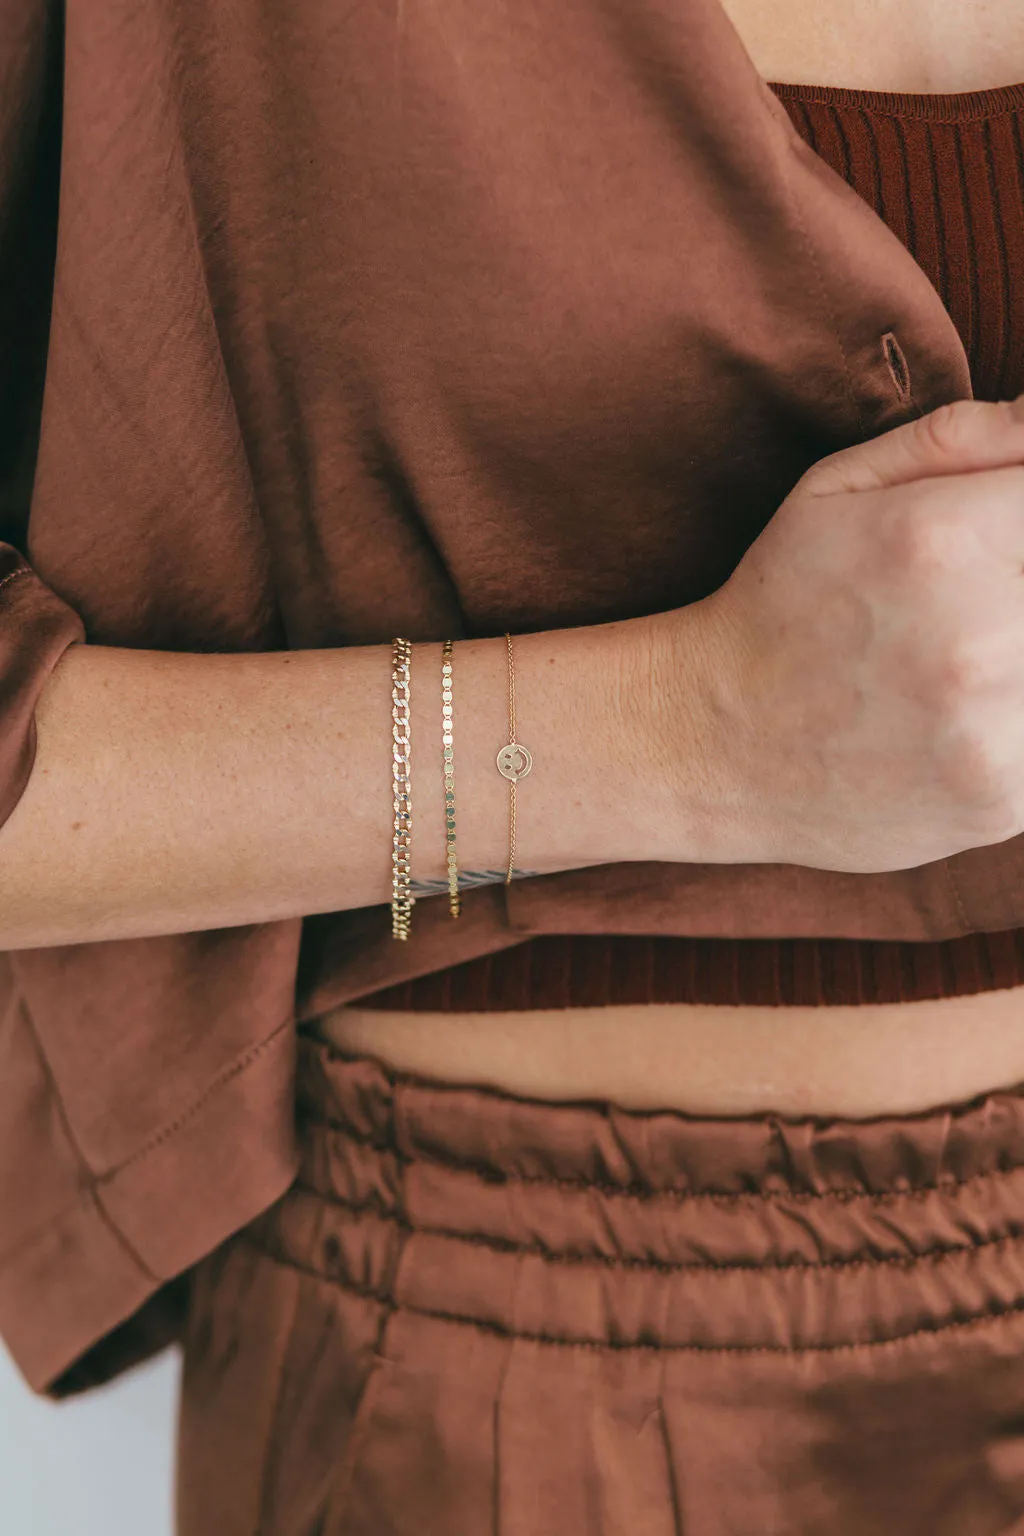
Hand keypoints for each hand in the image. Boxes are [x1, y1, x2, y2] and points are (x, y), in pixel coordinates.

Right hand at [650, 397, 1023, 873]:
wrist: (708, 743)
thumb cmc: (780, 604)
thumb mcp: (837, 489)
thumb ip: (959, 440)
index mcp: (941, 539)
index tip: (1001, 536)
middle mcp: (978, 639)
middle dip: (1019, 581)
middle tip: (981, 597)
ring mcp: (992, 733)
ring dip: (1023, 656)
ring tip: (974, 654)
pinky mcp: (1002, 802)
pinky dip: (1017, 720)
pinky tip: (968, 716)